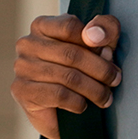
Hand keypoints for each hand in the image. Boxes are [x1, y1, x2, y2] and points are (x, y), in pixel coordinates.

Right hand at [11, 14, 121, 138]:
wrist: (59, 112)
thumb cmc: (80, 70)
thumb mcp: (99, 43)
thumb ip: (104, 28)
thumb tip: (94, 36)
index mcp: (42, 25)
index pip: (70, 26)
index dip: (94, 41)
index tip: (110, 55)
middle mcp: (27, 43)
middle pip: (71, 53)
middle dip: (100, 69)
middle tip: (115, 79)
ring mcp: (22, 67)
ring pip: (68, 76)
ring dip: (94, 89)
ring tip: (105, 97)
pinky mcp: (22, 90)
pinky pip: (59, 95)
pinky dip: (78, 102)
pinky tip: (83, 105)